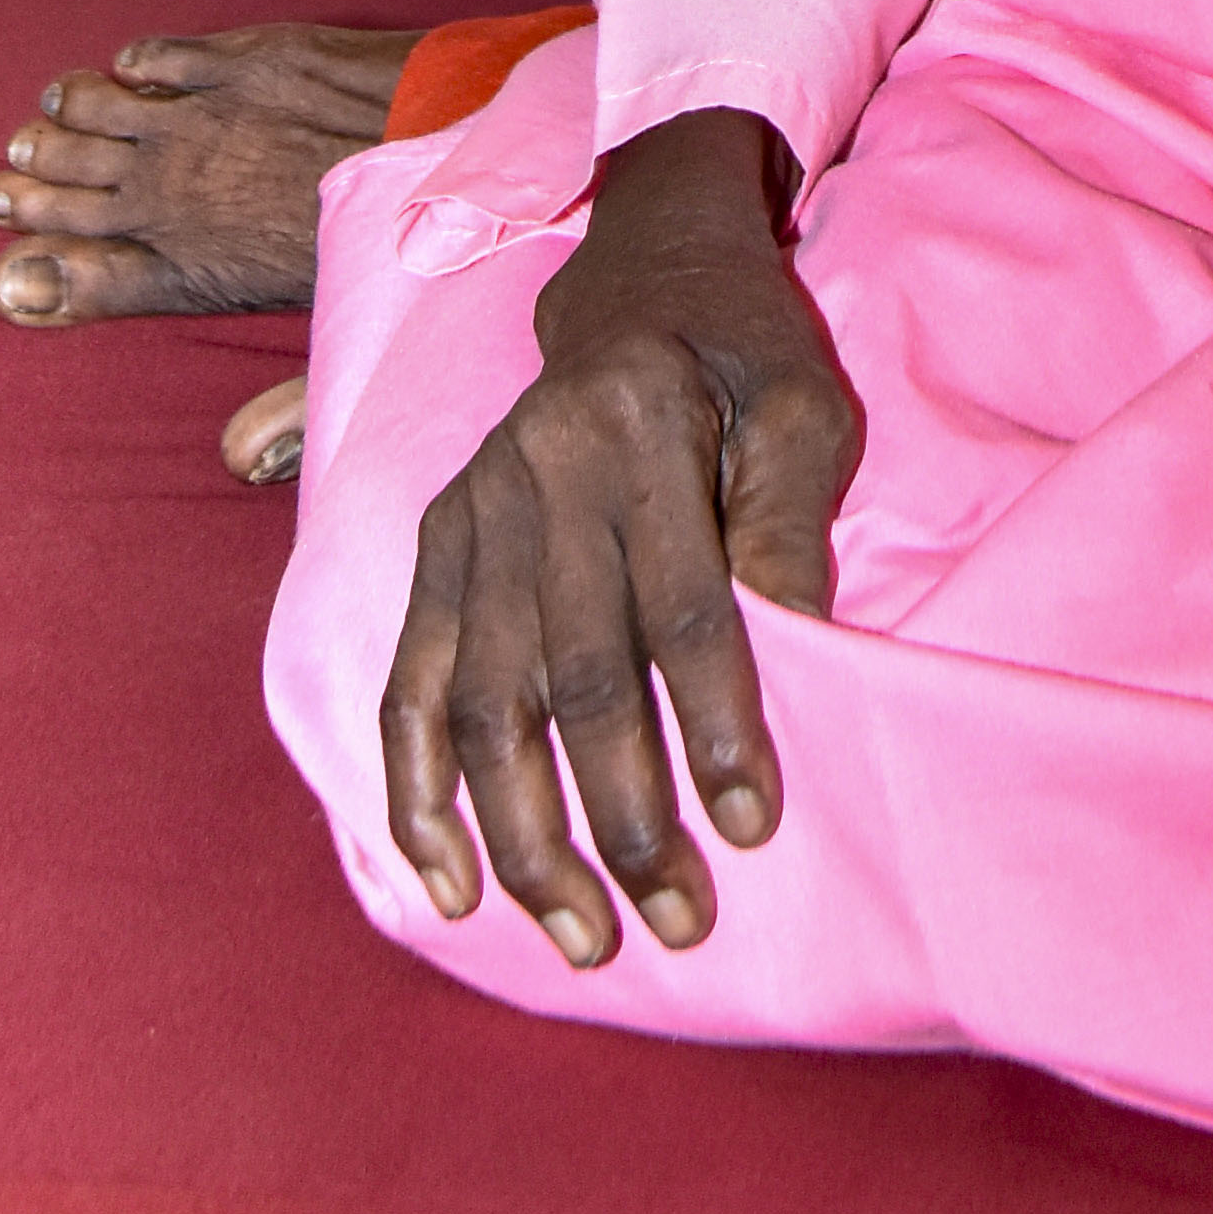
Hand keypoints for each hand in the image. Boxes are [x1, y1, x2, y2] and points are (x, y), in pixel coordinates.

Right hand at [380, 105, 862, 964]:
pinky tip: (450, 885)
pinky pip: (409, 685)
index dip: (716, 724)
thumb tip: (793, 660)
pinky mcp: (436, 544)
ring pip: (483, 702)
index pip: (681, 605)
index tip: (753, 828)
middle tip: (682, 918)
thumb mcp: (803, 411)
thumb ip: (788, 529)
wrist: (644, 278)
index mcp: (638, 423)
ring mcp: (472, 509)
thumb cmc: (745, 358)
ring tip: (587, 935)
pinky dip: (417, 793)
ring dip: (527, 838)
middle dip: (626, 814)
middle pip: (574, 672)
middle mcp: (537, 468)